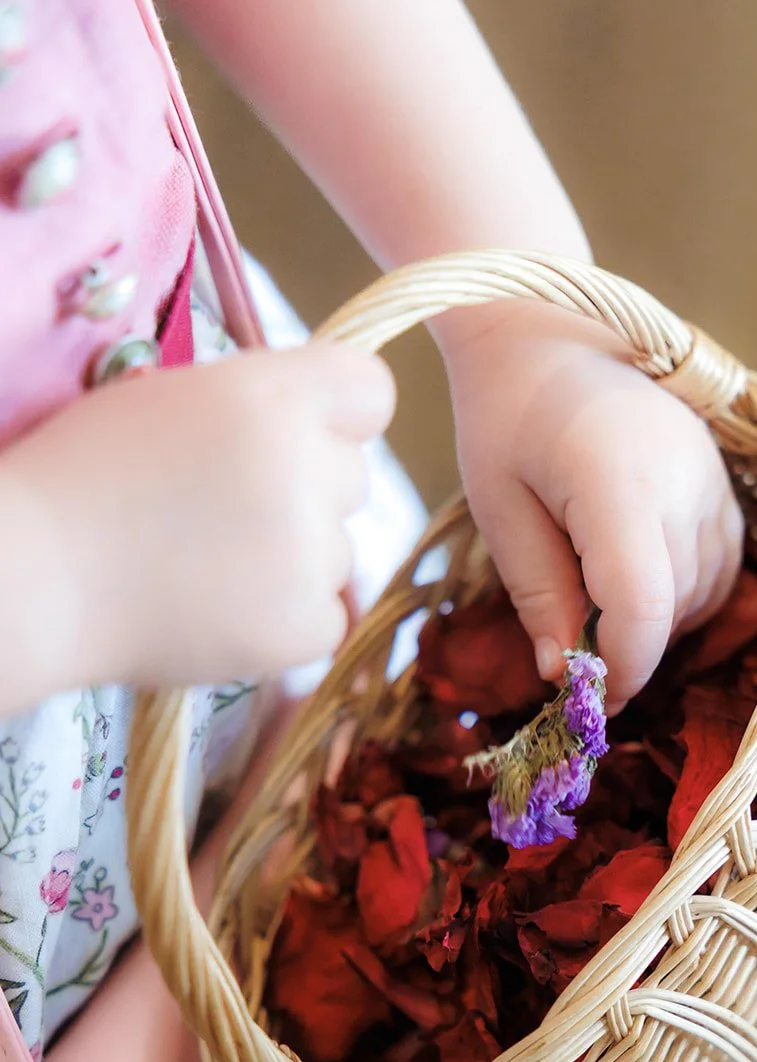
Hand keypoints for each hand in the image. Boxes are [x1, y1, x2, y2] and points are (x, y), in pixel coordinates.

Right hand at [0, 342, 393, 707]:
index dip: (339, 414)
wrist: (36, 578)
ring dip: (293, 560)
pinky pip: (330, 616)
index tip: (302, 435)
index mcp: (273, 397)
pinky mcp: (303, 626)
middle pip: (354, 477)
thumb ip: (257, 404)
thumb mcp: (170, 399)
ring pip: (340, 551)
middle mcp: (306, 468)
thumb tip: (319, 432)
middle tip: (221, 510)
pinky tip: (222, 609)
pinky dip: (288, 620)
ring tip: (204, 564)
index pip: (370, 390)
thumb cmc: (87, 480)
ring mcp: (311, 554)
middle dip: (306, 491)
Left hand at [441, 302, 742, 710]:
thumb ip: (537, 593)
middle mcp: (685, 482)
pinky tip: (632, 581)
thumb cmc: (506, 415)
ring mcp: (714, 482)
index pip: (643, 607)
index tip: (583, 695)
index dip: (619, 668)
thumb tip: (564, 675)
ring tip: (593, 605)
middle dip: (626, 651)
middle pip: (674, 610)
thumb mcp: (498, 507)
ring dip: (655, 625)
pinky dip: (683, 596)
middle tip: (571, 656)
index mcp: (618, 482)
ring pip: (704, 597)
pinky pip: (721, 569)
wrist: (550, 331)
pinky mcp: (725, 486)